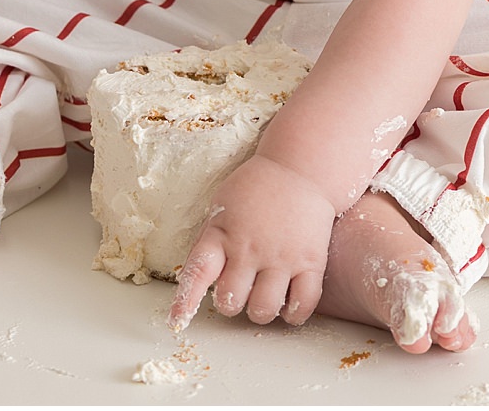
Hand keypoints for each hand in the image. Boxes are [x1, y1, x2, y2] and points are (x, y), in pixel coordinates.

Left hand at [170, 154, 337, 330]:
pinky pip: (303, 303)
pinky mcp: (311, 260)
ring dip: (259, 312)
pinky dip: (294, 315)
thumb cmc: (256, 188)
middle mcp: (250, 247)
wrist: (299, 168)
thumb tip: (195, 280)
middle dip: (230, 304)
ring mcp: (282, 255)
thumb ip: (209, 242)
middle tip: (238, 292)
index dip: (185, 302)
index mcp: (222, 233)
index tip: (177, 321)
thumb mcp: (221, 207)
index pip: (198, 273)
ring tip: (262, 299)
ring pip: (264, 308)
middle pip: (231, 300)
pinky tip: (288, 308)